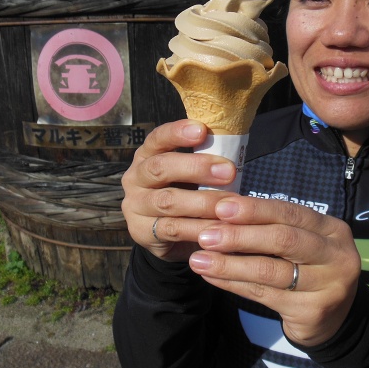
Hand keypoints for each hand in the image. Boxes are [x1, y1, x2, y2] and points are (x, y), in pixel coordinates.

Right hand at [120, 120, 238, 261]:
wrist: (167, 237)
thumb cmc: (184, 193)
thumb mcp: (188, 174)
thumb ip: (202, 159)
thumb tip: (233, 143)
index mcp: (147, 155)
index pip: (158, 138)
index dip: (177, 133)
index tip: (202, 130)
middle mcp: (135, 178)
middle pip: (160, 168)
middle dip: (196, 167)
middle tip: (229, 170)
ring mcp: (135, 206)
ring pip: (168, 201)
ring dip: (202, 202)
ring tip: (229, 204)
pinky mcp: (141, 232)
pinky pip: (173, 229)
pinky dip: (198, 228)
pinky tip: (219, 227)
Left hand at [187, 196, 360, 346]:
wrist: (332, 318)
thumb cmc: (307, 268)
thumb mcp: (300, 242)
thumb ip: (271, 227)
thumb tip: (222, 212)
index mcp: (332, 229)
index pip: (290, 213)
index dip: (255, 209)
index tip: (221, 208)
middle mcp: (336, 255)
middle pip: (284, 240)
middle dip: (240, 236)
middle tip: (205, 235)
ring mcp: (328, 285)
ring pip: (271, 271)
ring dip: (230, 264)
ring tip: (200, 260)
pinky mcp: (313, 311)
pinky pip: (265, 295)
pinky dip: (234, 284)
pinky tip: (212, 277)